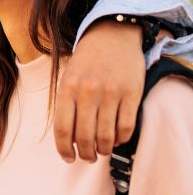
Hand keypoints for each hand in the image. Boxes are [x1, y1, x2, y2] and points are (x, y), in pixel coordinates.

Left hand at [54, 20, 143, 162]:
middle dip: (85, 154)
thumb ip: (66, 105)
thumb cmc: (86, 62)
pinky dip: (120, 139)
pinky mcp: (132, 94)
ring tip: (101, 151)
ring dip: (103, 150)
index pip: (63, 129)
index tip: (68, 158)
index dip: (64, 149)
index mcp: (68, 89)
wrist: (112, 36)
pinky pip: (126, 128)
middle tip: (87, 157)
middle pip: (85, 137)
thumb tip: (68, 139)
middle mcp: (88, 92)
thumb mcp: (67, 78)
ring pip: (106, 137)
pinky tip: (115, 139)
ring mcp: (111, 94)